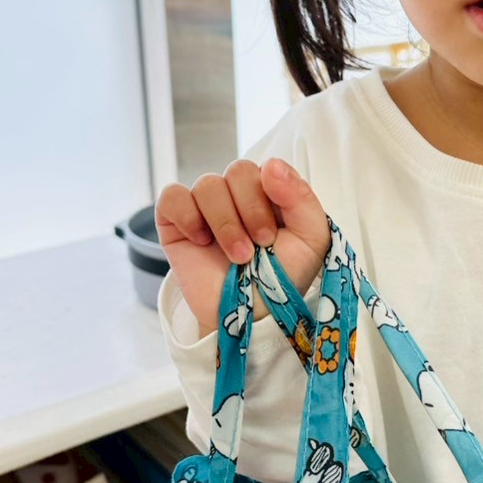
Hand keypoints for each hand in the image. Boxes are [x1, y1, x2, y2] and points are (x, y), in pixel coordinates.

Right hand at [155, 159, 328, 336]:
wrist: (250, 317)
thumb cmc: (283, 279)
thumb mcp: (310, 239)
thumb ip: (301, 197)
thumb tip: (271, 165)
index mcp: (270, 193)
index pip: (266, 167)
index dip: (270, 195)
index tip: (273, 234)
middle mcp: (237, 195)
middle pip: (237, 170)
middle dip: (250, 211)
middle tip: (258, 247)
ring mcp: (205, 208)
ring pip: (207, 185)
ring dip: (225, 223)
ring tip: (237, 256)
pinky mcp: (175, 223)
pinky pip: (172, 197)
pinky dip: (187, 216)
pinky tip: (200, 240)